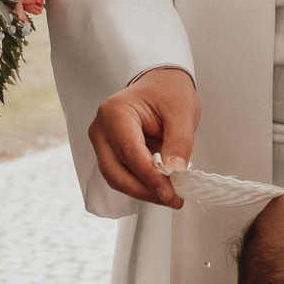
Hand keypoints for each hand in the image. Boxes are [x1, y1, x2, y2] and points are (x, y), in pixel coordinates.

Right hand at [88, 67, 198, 207]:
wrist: (161, 85)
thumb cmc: (168, 92)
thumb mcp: (182, 112)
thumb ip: (179, 141)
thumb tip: (175, 170)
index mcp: (115, 113)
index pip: (129, 152)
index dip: (149, 177)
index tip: (170, 193)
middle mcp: (101, 129)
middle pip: (115, 171)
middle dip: (144, 190)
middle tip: (172, 199)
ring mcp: (102, 142)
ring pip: (116, 177)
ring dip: (143, 191)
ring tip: (171, 196)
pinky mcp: (110, 152)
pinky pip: (122, 174)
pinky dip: (141, 184)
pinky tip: (161, 188)